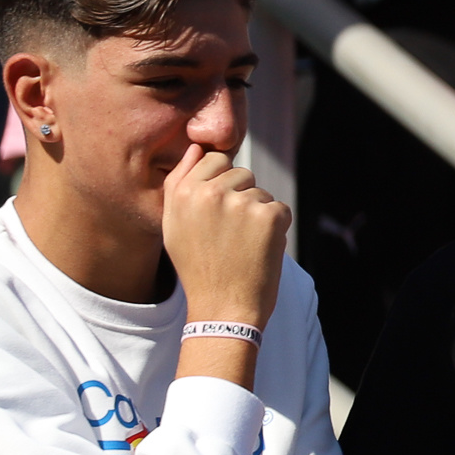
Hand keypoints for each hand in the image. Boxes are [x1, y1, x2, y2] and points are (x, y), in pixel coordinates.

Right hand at [163, 145, 289, 329]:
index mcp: (184, 191)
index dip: (222, 184)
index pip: (215, 159)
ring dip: (258, 214)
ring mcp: (242, 203)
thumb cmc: (197, 266)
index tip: (220, 211)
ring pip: (261, 193)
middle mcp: (211, 192)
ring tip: (242, 244)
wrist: (223, 307)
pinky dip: (276, 228)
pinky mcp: (270, 216)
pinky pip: (280, 208)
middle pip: (242, 173)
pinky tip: (259, 249)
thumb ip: (180, 182)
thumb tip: (196, 147)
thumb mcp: (174, 224)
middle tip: (230, 234)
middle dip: (241, 197)